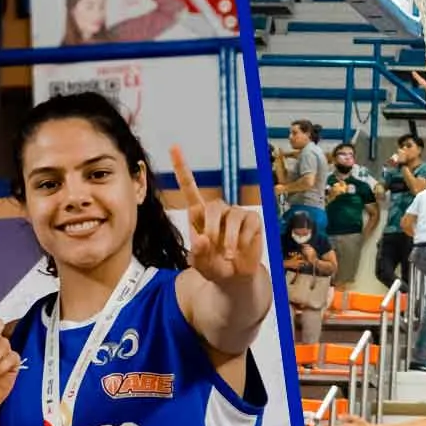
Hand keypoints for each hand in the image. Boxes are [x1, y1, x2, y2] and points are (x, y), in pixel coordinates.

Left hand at [174, 147, 263, 284]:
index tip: (173, 147)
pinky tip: (241, 250)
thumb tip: (202, 239)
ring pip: (232, 217)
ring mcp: (236, 213)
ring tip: (228, 256)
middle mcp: (218, 210)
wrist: (234, 278)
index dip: (182, 168)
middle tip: (210, 245)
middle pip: (213, 206)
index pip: (190, 188)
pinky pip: (248, 225)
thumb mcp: (200, 264)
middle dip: (211, 227)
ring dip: (229, 240)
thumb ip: (198, 253)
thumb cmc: (213, 266)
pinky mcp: (252, 220)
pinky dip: (243, 241)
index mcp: (199, 215)